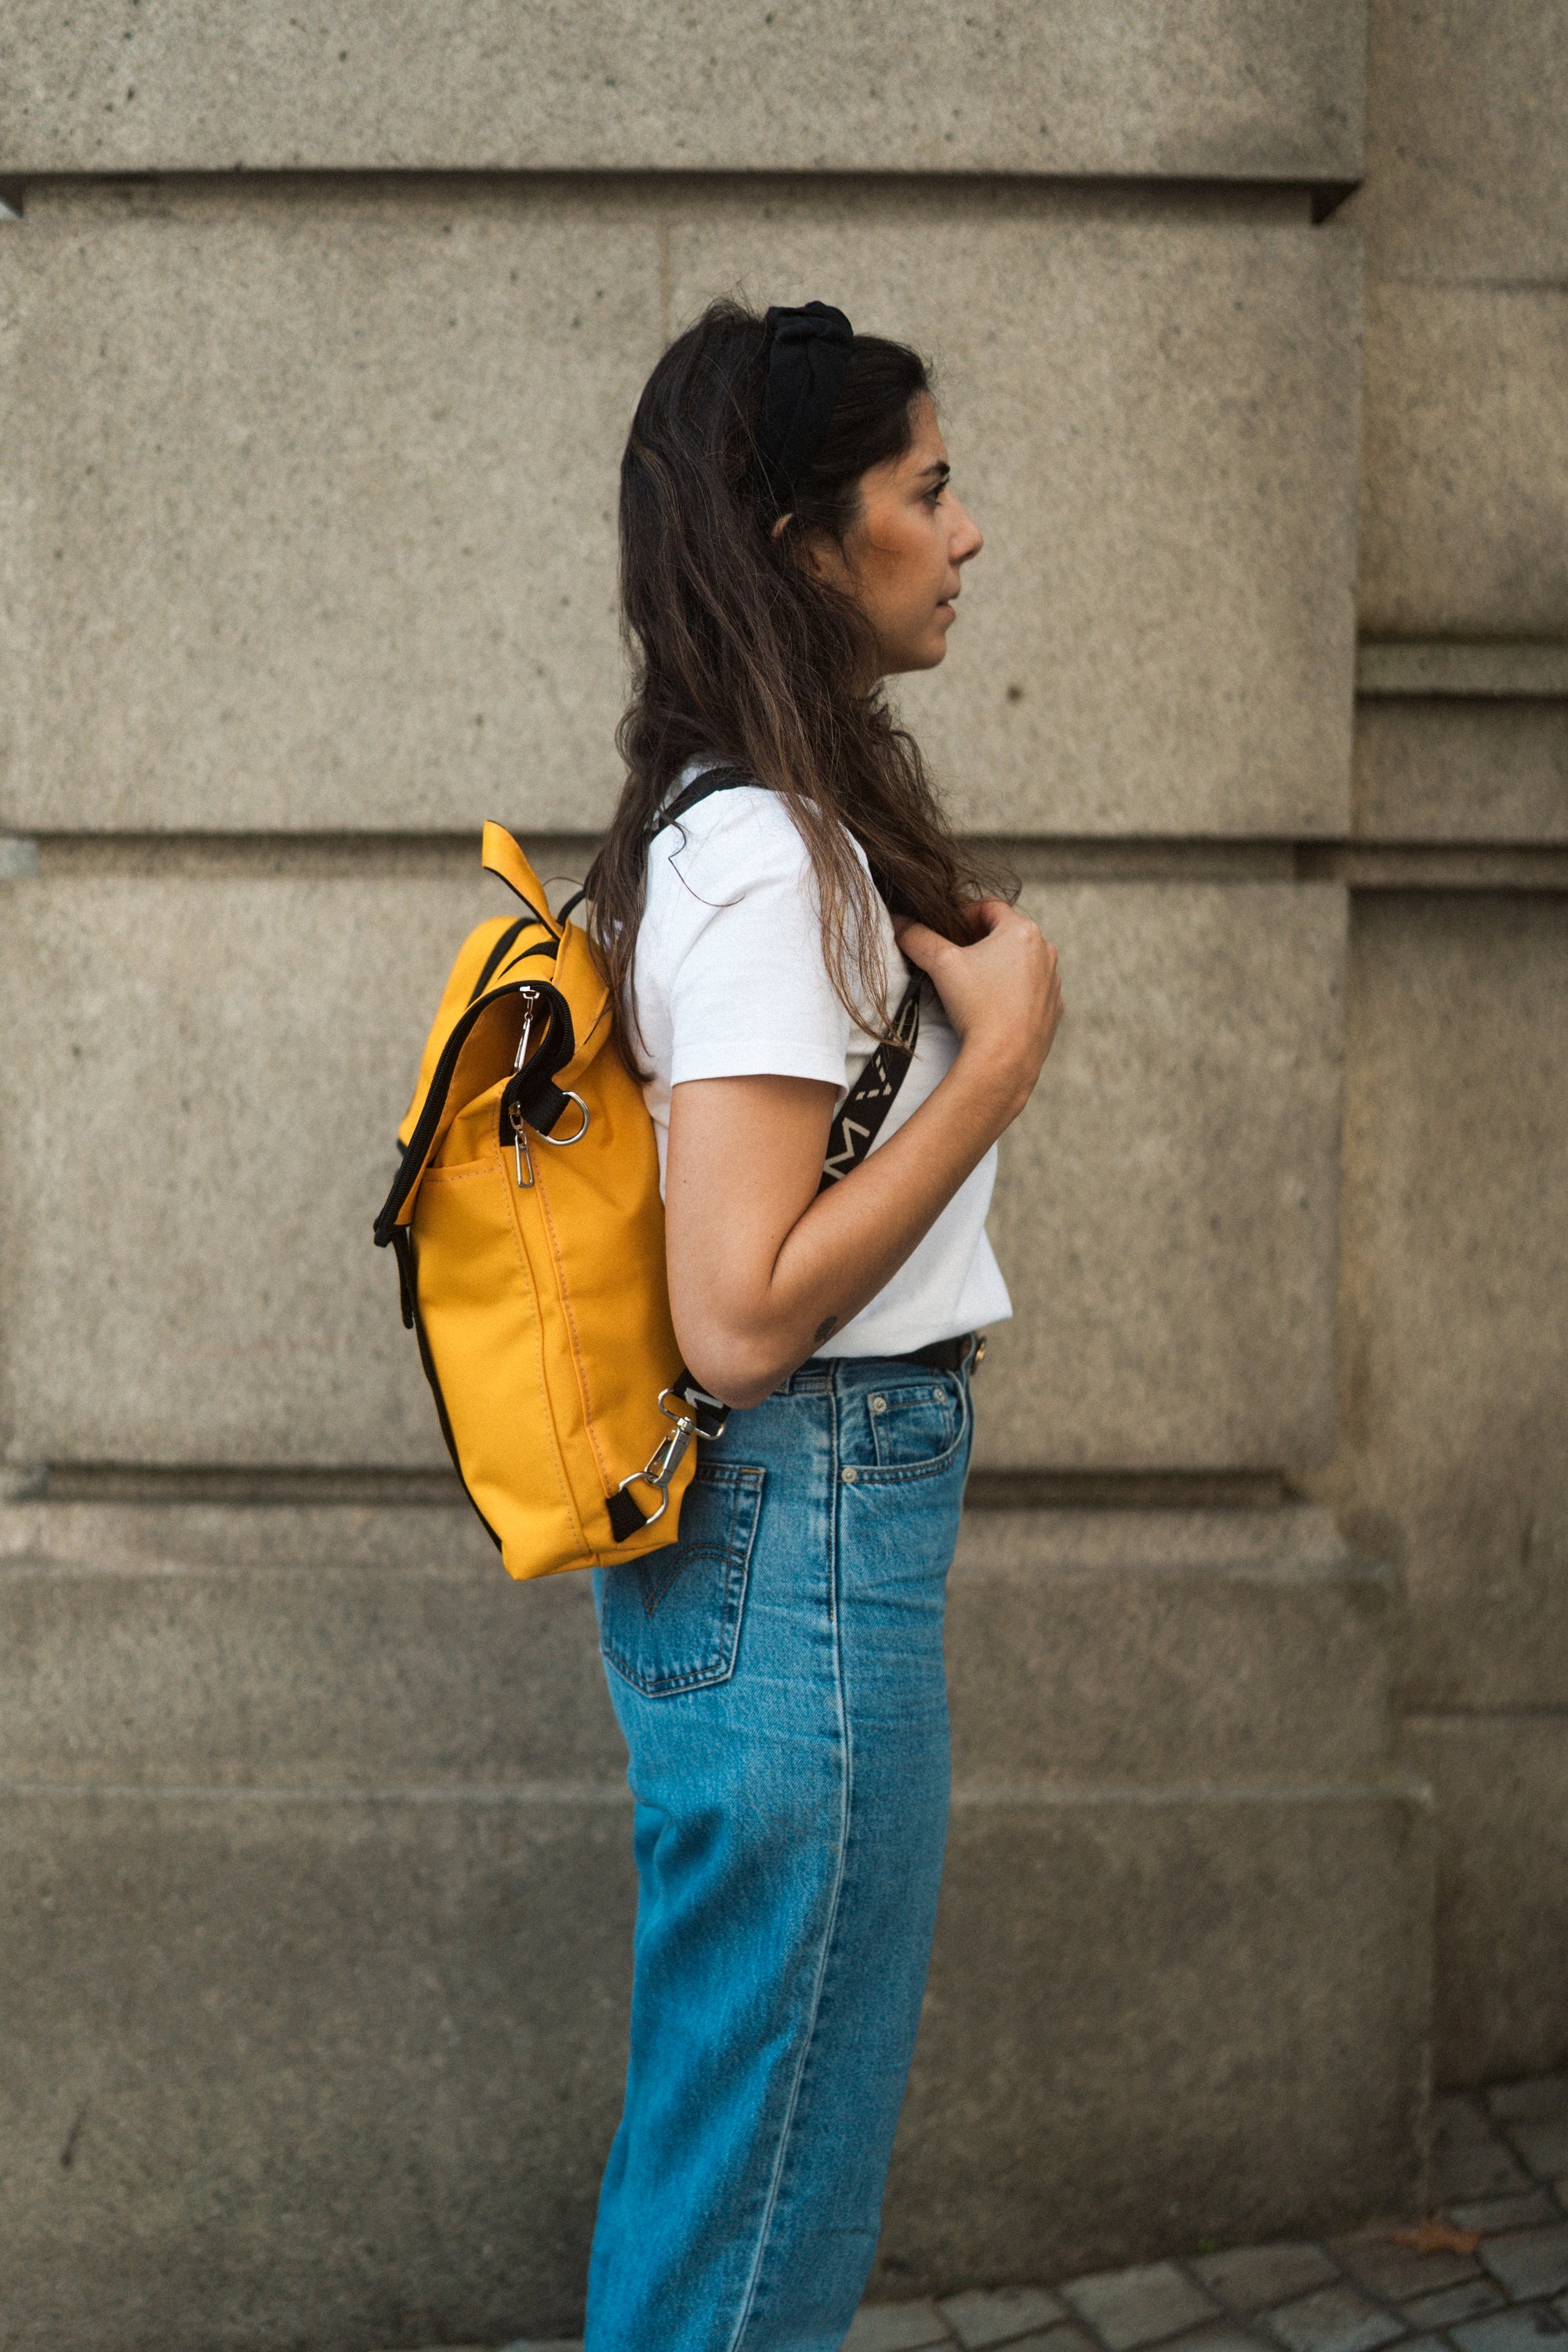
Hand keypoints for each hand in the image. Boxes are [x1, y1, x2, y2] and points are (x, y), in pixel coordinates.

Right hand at [896, 899, 1061, 1120]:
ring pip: (1022, 963)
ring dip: (999, 967)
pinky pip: (1032, 991)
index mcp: (1023, 931)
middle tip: (956, 960)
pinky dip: (1014, 993)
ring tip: (974, 987)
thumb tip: (897, 920)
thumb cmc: (977, 1006)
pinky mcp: (1054, 1009)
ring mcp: (1053, 981)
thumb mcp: (941, 964)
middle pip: (1007, 935)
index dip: (964, 915)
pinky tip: (993, 1009)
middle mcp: (1045, 951)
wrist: (1005, 1059)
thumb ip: (917, 937)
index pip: (990, 907)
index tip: (948, 933)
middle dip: (981, 943)